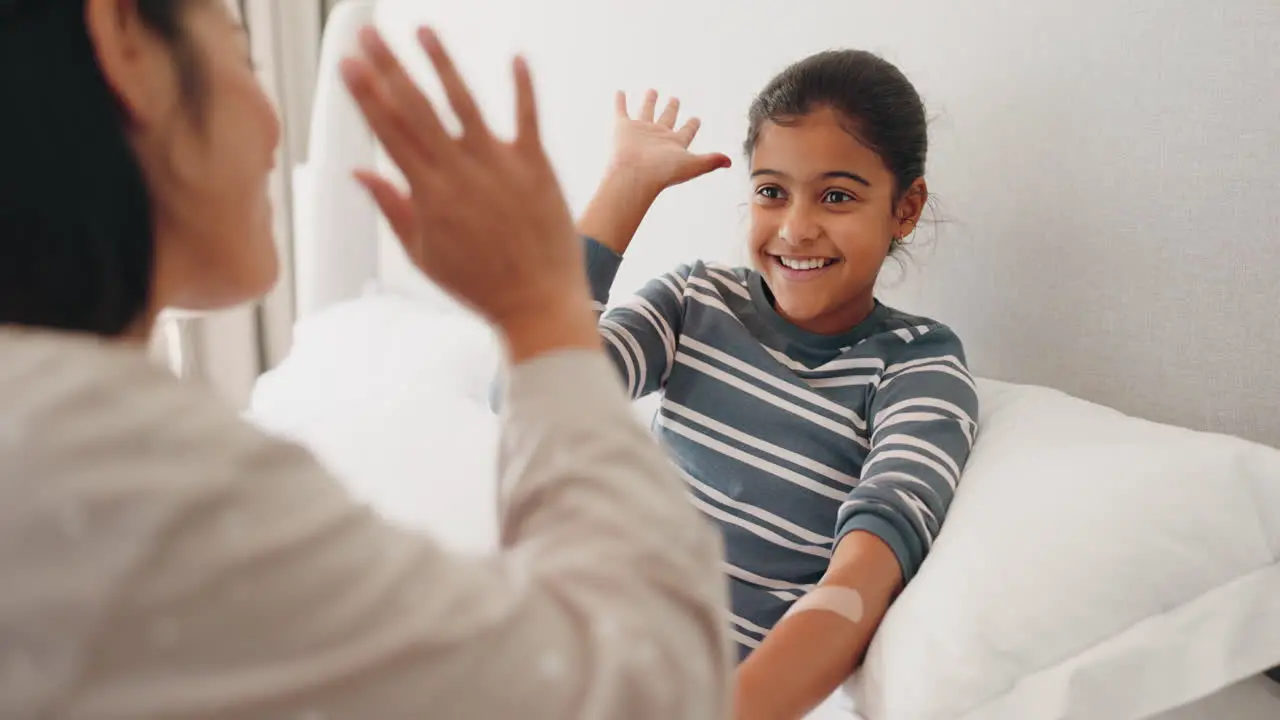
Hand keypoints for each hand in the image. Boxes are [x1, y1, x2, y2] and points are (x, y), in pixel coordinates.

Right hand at [341, 27, 595, 357]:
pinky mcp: (536, 168)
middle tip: (368, 34)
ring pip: (466, 105)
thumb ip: (393, 208)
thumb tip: (359, 174)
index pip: (389, 133)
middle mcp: (460, 173)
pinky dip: (523, 88)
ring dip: (443, 64)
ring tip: (423, 30)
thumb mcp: (423, 255)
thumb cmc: (478, 284)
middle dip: (389, 68)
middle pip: (417, 110)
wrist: (536, 303)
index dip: (365, 95)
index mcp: (429, 194)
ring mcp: (499, 167)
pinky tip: (516, 56)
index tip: (347, 63)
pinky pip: (529, 119)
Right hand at [609, 89, 730, 194]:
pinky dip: (620, 101)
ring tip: (653, 90)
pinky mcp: (623, 128)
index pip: (686, 132)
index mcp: (674, 144)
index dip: (691, 125)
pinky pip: (621, 111)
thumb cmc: (663, 172)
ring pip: (646, 111)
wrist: (635, 174)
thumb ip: (710, 160)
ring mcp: (640, 131)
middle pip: (667, 119)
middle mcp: (658, 137)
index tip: (696, 118)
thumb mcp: (693, 164)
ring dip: (650, 101)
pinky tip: (620, 91)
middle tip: (675, 99)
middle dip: (671, 109)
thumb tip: (730, 162)